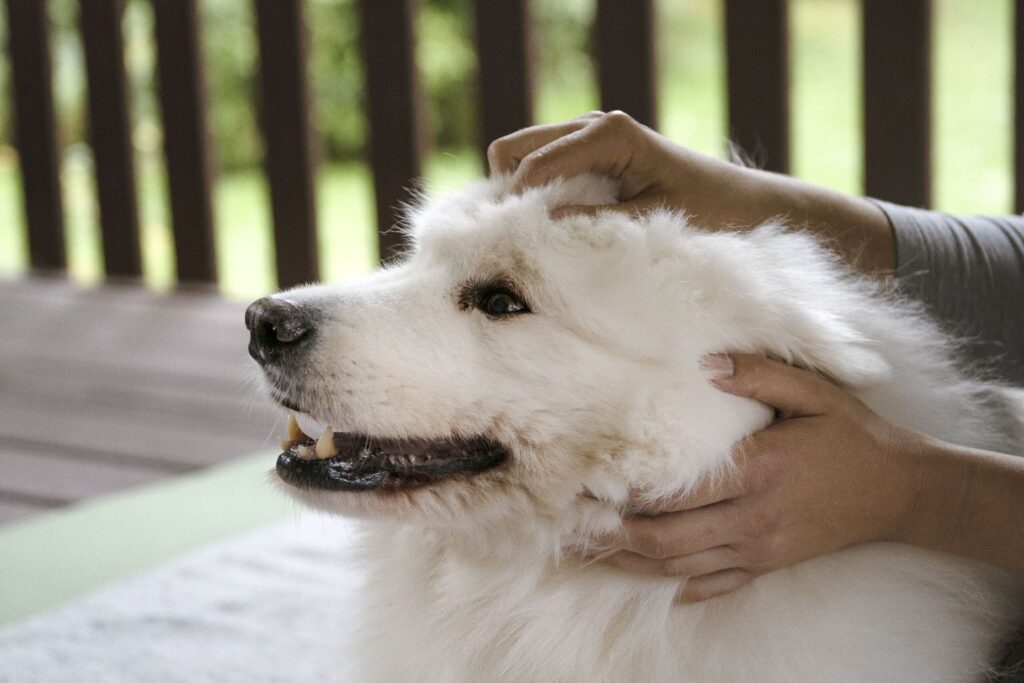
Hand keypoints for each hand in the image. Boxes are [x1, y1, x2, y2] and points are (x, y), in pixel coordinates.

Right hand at [488, 111, 894, 272]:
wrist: (744, 201)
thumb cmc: (709, 211)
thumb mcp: (653, 221)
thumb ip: (598, 221)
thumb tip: (543, 225)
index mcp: (609, 133)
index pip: (537, 163)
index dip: (515, 201)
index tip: (508, 241)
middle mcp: (594, 123)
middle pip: (516, 148)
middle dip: (506, 189)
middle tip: (511, 235)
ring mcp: (590, 133)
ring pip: (524, 153)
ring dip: (518, 190)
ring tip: (527, 232)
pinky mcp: (592, 150)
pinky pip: (543, 163)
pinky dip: (534, 189)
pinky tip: (547, 222)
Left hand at [596, 353, 924, 601]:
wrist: (902, 492)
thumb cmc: (853, 436)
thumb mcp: (813, 393)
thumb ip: (758, 376)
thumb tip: (704, 365)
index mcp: (759, 470)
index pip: (679, 490)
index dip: (630, 493)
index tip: (591, 484)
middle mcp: (753, 517)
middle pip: (668, 538)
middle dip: (616, 534)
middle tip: (575, 523)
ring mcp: (759, 548)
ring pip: (682, 567)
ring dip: (634, 561)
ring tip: (593, 549)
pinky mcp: (768, 564)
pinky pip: (714, 584)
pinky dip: (677, 585)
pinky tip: (647, 579)